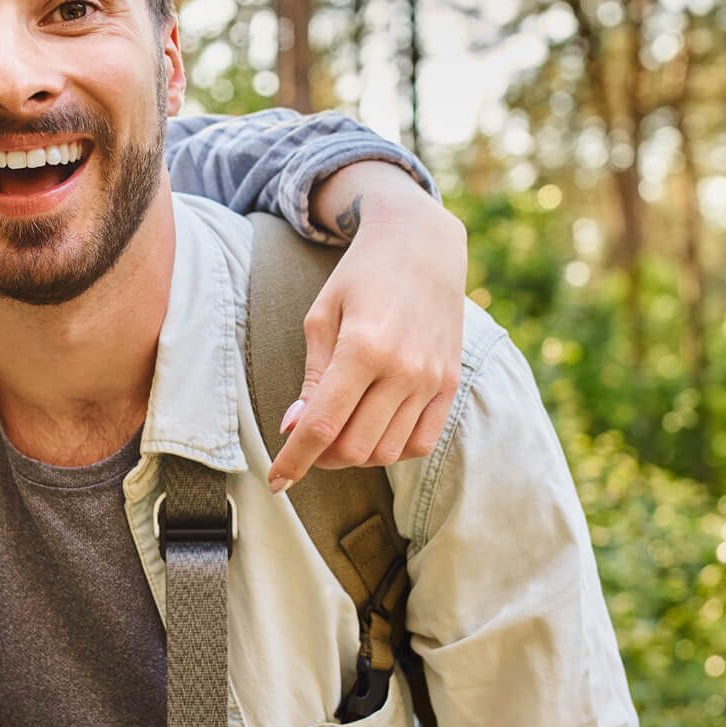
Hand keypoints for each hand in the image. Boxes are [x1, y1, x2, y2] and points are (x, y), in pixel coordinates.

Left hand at [267, 170, 466, 490]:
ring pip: (387, 452)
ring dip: (354, 455)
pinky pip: (421, 442)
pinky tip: (373, 431)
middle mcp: (403, 369)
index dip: (294, 460)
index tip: (276, 481)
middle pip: (354, 448)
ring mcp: (432, 380)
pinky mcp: (450, 385)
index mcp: (363, 348)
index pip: (323, 426)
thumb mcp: (322, 316)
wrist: (422, 245)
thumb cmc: (360, 276)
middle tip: (307, 443)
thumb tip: (295, 428)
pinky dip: (392, 449)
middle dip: (321, 458)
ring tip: (339, 432)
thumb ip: (311, 377)